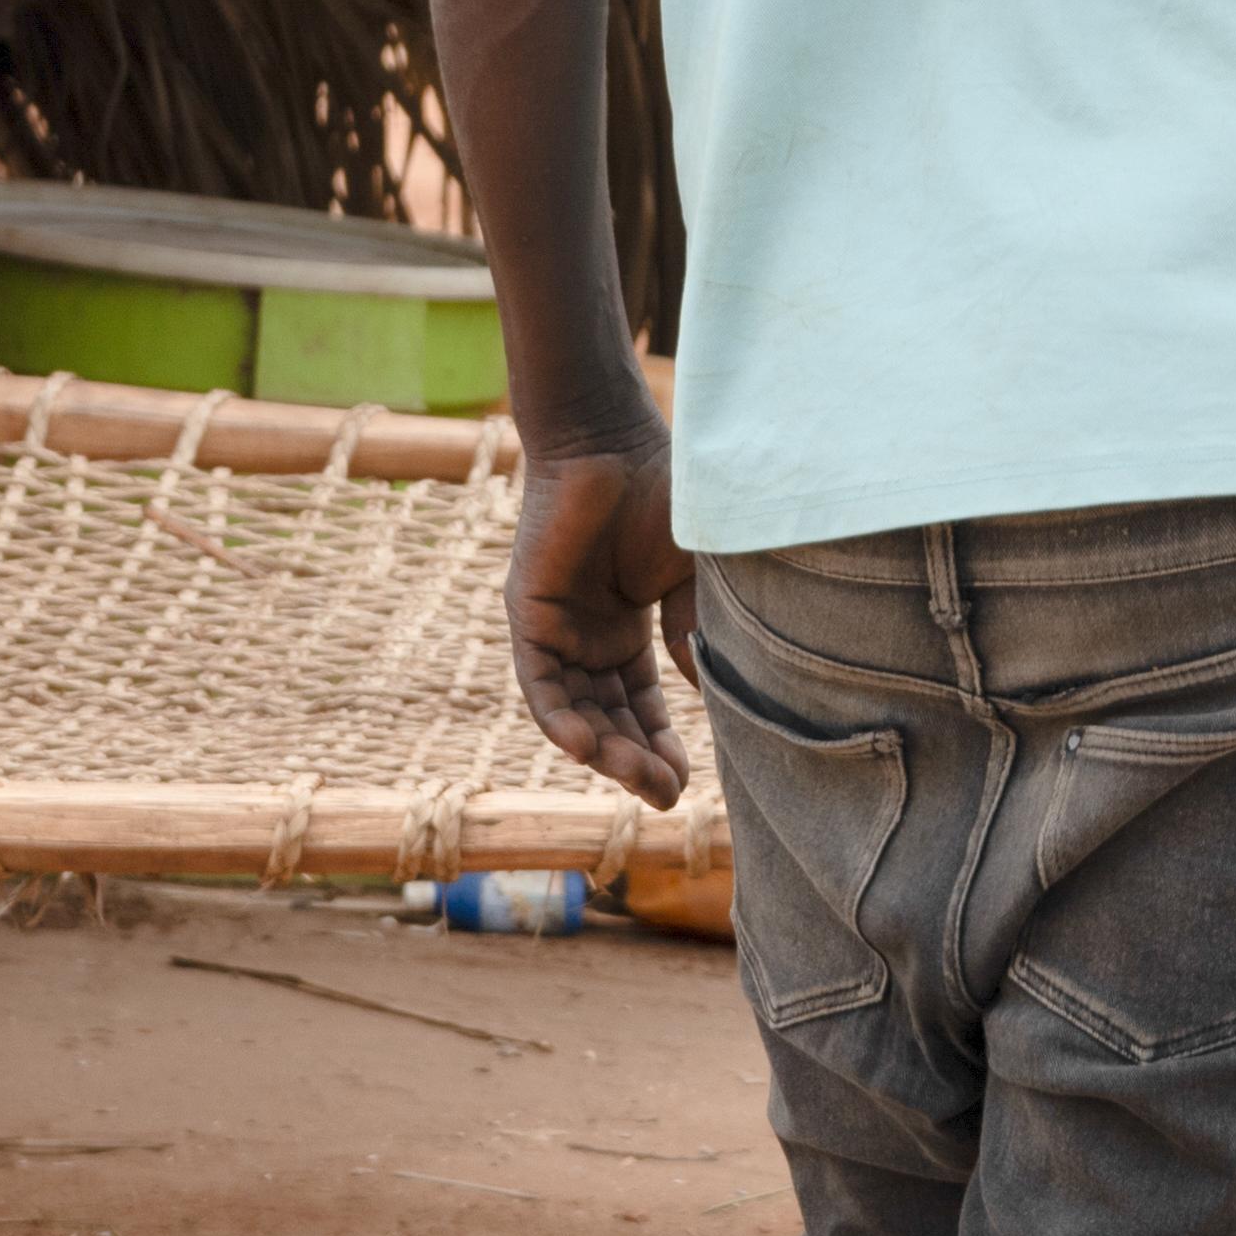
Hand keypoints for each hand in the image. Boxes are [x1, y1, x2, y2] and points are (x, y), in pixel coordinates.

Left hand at [512, 437, 699, 805]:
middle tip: (665, 796)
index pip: (640, 704)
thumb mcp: (693, 576)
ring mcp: (556, 628)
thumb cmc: (665, 493)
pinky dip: (559, 717)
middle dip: (637, 760)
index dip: (662, 745)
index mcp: (627, 628)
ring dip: (604, 750)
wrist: (617, 439)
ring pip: (574, 710)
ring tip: (638, 780)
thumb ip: (694, 633)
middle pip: (608, 718)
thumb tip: (709, 695)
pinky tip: (585, 748)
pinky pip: (538, 682)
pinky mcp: (527, 614)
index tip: (687, 784)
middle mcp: (588, 636)